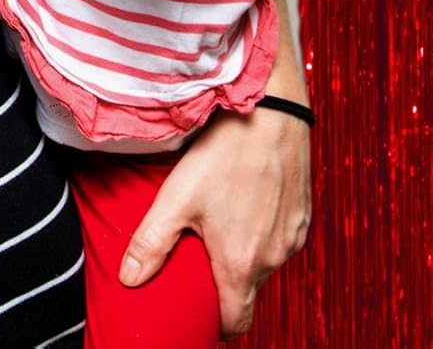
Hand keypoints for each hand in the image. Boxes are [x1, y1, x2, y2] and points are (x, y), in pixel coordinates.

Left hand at [121, 105, 310, 337]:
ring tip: (220, 221)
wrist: (271, 110)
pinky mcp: (303, 214)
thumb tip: (129, 279)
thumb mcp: (177, 196)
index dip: (215, 322)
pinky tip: (245, 201)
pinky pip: (282, 238)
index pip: (235, 323)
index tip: (198, 307)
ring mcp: (292, 236)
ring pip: (265, 263)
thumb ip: (151, 243)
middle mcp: (274, 258)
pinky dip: (264, 231)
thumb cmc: (224, 151)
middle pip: (248, 290)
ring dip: (245, 253)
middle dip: (225, 280)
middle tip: (200, 251)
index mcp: (241, 264)